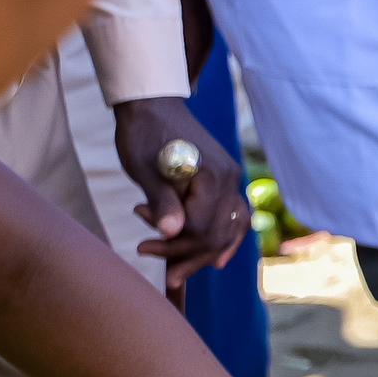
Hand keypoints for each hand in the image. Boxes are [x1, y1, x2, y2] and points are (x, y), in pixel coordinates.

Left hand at [110, 95, 248, 286]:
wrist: (153, 105)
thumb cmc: (143, 134)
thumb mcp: (145, 167)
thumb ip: (162, 200)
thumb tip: (171, 233)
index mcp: (212, 177)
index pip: (201, 228)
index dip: (173, 245)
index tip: (143, 245)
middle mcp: (230, 181)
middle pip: (217, 234)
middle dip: (186, 256)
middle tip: (157, 265)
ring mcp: (231, 182)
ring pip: (228, 230)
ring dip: (202, 254)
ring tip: (178, 271)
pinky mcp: (225, 182)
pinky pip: (234, 219)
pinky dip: (226, 240)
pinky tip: (217, 260)